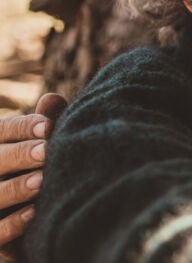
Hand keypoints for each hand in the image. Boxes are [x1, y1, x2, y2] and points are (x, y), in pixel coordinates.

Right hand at [0, 93, 67, 254]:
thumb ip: (45, 126)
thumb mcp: (42, 150)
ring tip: (41, 181)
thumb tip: (52, 98)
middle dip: (18, 155)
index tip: (49, 126)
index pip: (2, 131)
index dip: (23, 128)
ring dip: (14, 188)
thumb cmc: (40, 173)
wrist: (33, 227)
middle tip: (46, 151)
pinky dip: (10, 223)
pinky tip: (33, 214)